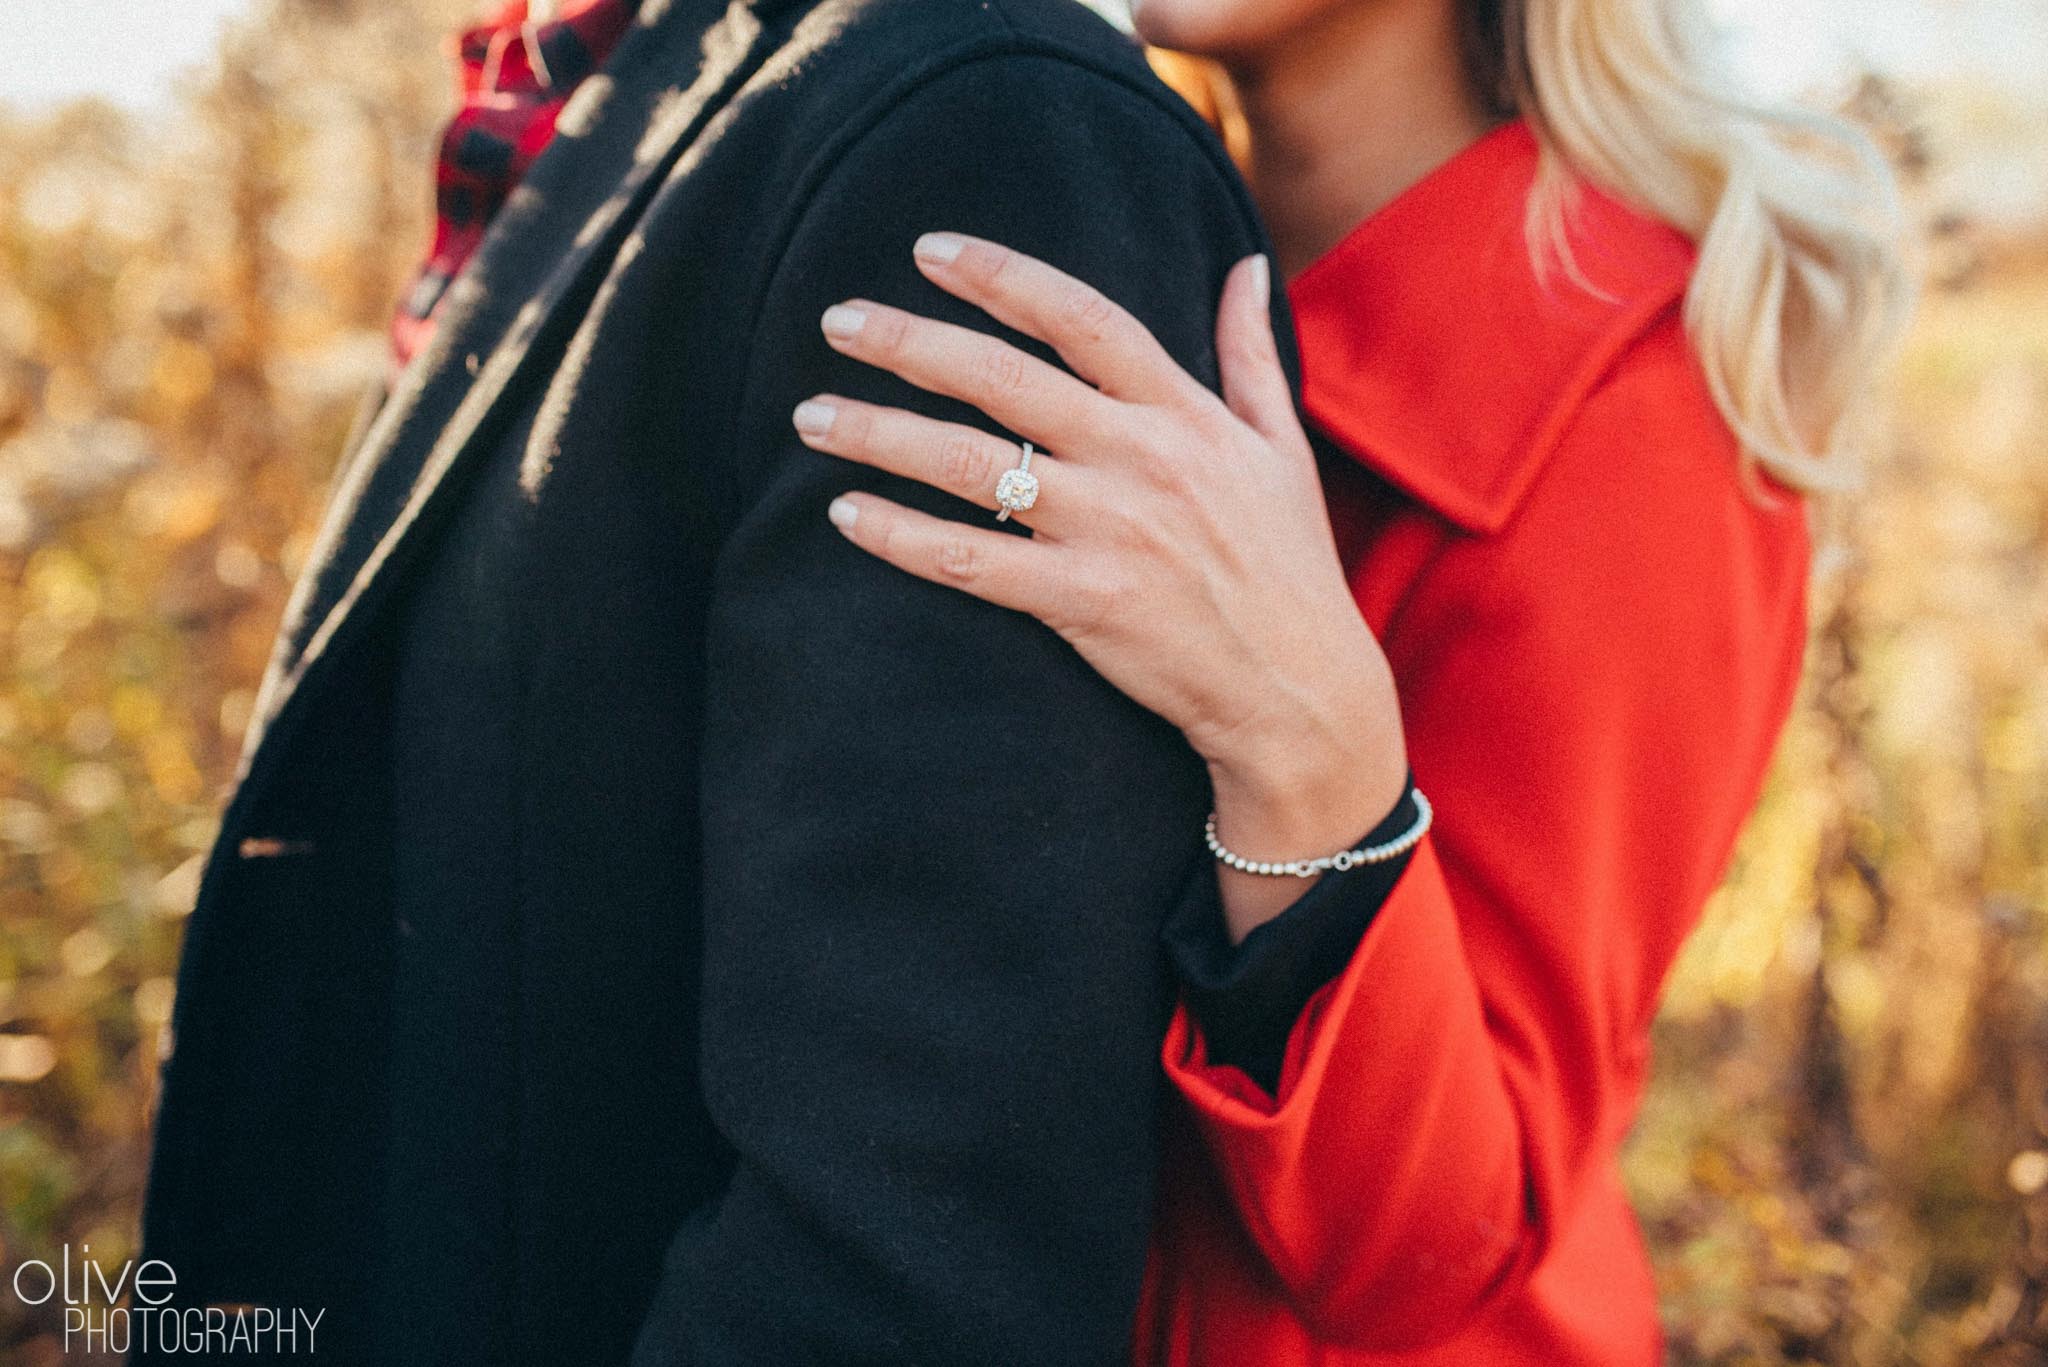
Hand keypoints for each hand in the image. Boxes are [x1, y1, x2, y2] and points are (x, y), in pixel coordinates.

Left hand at [798, 233, 1407, 938]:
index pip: (1082, 318)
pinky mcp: (1084, 603)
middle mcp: (1144, 460)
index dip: (1002, 276)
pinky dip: (902, 536)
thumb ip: (1251, 353)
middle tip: (836, 320)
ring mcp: (1111, 531)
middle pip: (1005, 379)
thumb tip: (1240, 263)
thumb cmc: (1289, 570)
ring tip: (811, 416)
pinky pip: (970, 559)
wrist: (1300, 693)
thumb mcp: (1283, 448)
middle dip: (910, 342)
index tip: (929, 251)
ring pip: (971, 465)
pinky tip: (846, 515)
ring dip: (880, 434)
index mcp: (1185, 414)